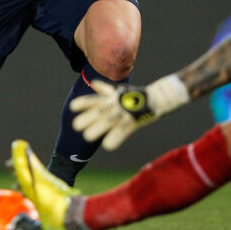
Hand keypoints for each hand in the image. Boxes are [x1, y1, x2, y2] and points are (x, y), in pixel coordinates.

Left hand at [71, 75, 190, 150]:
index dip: (83, 103)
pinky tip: (108, 145)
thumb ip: (104, 90)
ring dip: (97, 129)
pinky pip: (122, 132)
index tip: (72, 107)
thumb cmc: (136, 96)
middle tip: (76, 125)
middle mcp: (116, 105)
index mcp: (112, 98)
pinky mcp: (133, 122)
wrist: (158, 97)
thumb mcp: (119, 91)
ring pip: (108, 121)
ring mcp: (125, 113)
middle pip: (99, 111)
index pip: (95, 99)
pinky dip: (114, 139)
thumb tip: (93, 84)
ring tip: (87, 136)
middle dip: (87, 118)